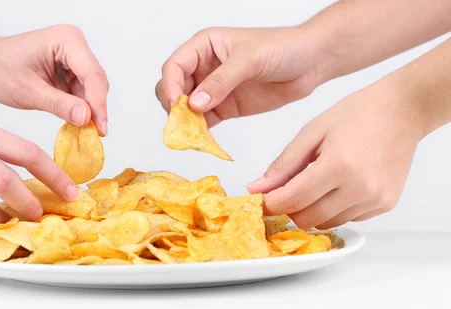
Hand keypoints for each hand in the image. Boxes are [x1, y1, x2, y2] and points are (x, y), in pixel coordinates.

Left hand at [0, 25, 108, 134]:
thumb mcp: (29, 91)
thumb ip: (60, 104)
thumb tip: (87, 118)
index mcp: (66, 39)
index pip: (92, 74)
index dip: (98, 104)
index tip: (100, 130)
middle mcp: (74, 44)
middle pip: (96, 80)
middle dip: (96, 108)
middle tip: (95, 136)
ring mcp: (74, 56)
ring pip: (92, 87)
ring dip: (89, 110)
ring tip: (86, 134)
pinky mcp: (70, 68)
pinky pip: (82, 90)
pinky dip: (81, 108)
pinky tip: (78, 124)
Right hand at [155, 26, 326, 126]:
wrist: (311, 63)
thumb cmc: (282, 47)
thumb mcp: (250, 60)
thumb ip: (221, 81)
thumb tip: (194, 103)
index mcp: (204, 46)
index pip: (175, 65)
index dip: (170, 84)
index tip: (175, 104)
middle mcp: (204, 67)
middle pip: (173, 87)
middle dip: (174, 105)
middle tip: (182, 122)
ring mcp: (213, 89)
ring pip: (185, 107)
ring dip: (185, 121)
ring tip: (192, 134)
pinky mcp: (225, 107)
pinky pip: (204, 121)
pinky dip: (200, 131)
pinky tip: (202, 139)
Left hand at [247, 79, 422, 228]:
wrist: (402, 111)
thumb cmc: (357, 114)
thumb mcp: (312, 132)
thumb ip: (283, 164)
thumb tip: (257, 188)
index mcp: (338, 165)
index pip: (292, 200)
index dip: (270, 203)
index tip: (260, 199)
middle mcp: (360, 188)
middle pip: (308, 218)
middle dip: (290, 208)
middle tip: (286, 190)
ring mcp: (375, 199)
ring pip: (327, 223)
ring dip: (312, 209)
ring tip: (316, 183)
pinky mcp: (386, 204)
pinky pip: (347, 218)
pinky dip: (334, 209)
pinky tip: (338, 185)